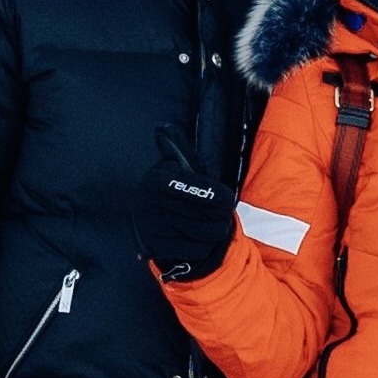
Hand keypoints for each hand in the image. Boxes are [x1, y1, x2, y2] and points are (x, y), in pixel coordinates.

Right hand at [140, 121, 237, 282]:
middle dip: (219, 215)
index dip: (209, 193)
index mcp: (155, 179)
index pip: (184, 186)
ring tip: (217, 226)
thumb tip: (162, 128)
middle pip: (198, 213)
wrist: (158, 226)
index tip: (229, 199)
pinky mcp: (154, 248)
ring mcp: (149, 227)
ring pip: (200, 232)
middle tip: (225, 214)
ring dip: (216, 230)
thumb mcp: (178, 169)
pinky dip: (204, 246)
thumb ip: (176, 147)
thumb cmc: (177, 193)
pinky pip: (194, 249)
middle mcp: (147, 203)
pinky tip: (201, 240)